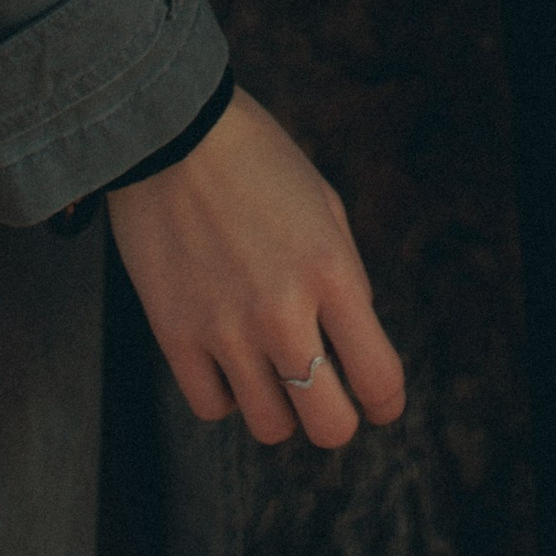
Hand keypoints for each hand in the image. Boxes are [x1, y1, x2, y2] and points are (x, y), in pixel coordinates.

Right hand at [107, 87, 406, 451]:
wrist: (169, 129)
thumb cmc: (256, 159)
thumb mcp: (323, 205)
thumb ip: (345, 278)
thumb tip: (350, 349)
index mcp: (330, 270)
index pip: (379, 379)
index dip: (385, 401)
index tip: (378, 399)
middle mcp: (282, 309)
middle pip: (329, 425)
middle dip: (336, 418)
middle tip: (326, 395)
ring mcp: (225, 327)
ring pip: (270, 427)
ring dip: (279, 406)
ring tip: (270, 367)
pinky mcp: (175, 333)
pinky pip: (213, 407)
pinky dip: (226, 394)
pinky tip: (227, 357)